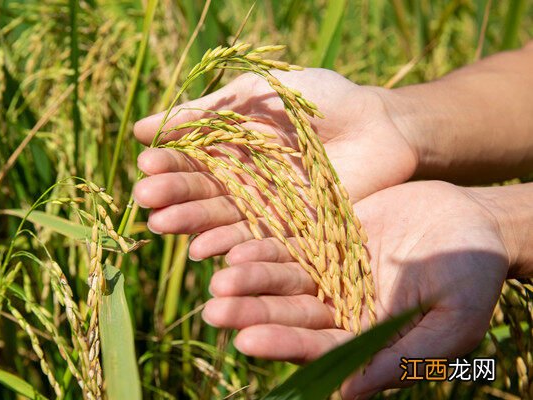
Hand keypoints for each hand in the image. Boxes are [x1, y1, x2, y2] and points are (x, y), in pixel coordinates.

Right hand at [133, 69, 417, 258]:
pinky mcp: (291, 230)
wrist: (380, 123)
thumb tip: (140, 128)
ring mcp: (265, 207)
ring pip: (222, 218)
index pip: (190, 158)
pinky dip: (230, 245)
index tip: (143, 165)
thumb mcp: (256, 94)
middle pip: (201, 191)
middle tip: (144, 199)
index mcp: (231, 146)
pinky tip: (203, 249)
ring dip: (191, 223)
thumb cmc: (320, 99)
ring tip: (162, 225)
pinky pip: (257, 240)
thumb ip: (205, 113)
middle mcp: (242, 181)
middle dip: (172, 195)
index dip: (167, 163)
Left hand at [201, 181, 509, 398]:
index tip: (248, 342)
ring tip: (219, 280)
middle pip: (290, 316)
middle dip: (253, 315)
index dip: (285, 344)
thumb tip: (348, 394)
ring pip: (282, 282)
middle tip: (215, 312)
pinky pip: (288, 245)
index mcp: (368, 340)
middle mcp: (341, 312)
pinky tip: (235, 249)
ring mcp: (328, 275)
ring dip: (250, 282)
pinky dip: (263, 247)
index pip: (321, 349)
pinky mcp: (321, 241)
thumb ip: (402, 358)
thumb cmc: (474, 275)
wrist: (470, 218)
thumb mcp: (450, 322)